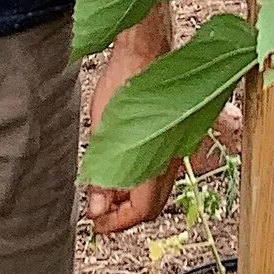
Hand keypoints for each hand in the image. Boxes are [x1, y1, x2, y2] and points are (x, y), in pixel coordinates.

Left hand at [82, 16, 180, 239]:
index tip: (97, 224)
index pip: (142, 211)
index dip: (118, 223)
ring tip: (105, 192)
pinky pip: (161, 172)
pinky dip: (141, 180)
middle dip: (126, 215)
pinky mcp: (174, 137)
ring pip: (158, 190)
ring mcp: (176, 149)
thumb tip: (97, 209)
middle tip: (100, 213)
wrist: (147, 49)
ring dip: (133, 198)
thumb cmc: (124, 83)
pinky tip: (121, 170)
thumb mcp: (103, 133)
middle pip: (153, 206)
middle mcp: (172, 160)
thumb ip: (102, 176)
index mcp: (156, 161)